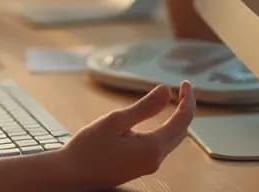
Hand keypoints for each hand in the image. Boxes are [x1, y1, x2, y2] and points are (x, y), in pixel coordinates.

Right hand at [55, 81, 195, 188]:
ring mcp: (148, 166)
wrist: (70, 176)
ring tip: (174, 99)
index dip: (188, 100)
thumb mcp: (115, 121)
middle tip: (182, 88)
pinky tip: (156, 119)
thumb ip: (144, 107)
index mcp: (152, 148)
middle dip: (185, 108)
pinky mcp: (139, 167)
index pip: (182, 121)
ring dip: (176, 119)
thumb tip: (167, 91)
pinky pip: (160, 146)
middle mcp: (155, 160)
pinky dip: (165, 129)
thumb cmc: (88, 149)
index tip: (185, 83)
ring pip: (172, 140)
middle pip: (181, 131)